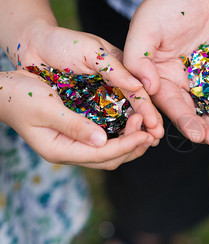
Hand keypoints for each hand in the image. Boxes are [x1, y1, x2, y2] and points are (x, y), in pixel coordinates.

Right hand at [0, 70, 156, 169]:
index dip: (128, 144)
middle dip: (134, 145)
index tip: (147, 132)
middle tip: (152, 129)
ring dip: (131, 142)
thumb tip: (102, 140)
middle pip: (110, 158)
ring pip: (109, 152)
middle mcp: (69, 151)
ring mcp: (73, 144)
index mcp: (60, 149)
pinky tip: (133, 122)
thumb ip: (73, 125)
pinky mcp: (77, 134)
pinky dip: (122, 135)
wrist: (3, 91)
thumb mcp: (45, 108)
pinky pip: (105, 141)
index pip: (102, 154)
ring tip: (148, 127)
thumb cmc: (20, 95)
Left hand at [16, 23, 163, 139]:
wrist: (33, 45)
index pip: (138, 93)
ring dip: (130, 135)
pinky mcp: (85, 109)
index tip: (155, 125)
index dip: (147, 109)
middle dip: (144, 126)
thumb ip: (114, 68)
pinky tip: (115, 147)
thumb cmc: (63, 42)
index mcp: (121, 72)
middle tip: (154, 139)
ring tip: (141, 146)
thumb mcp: (91, 49)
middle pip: (134, 111)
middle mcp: (114, 88)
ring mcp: (99, 100)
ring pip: (120, 121)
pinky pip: (99, 125)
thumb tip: (139, 87)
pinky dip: (109, 136)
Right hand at [123, 0, 208, 148]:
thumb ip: (138, 58)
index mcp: (161, 79)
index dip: (185, 122)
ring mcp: (204, 77)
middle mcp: (182, 83)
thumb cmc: (163, 4)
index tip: (198, 136)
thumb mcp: (144, 29)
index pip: (172, 106)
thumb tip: (144, 87)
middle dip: (208, 129)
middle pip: (195, 112)